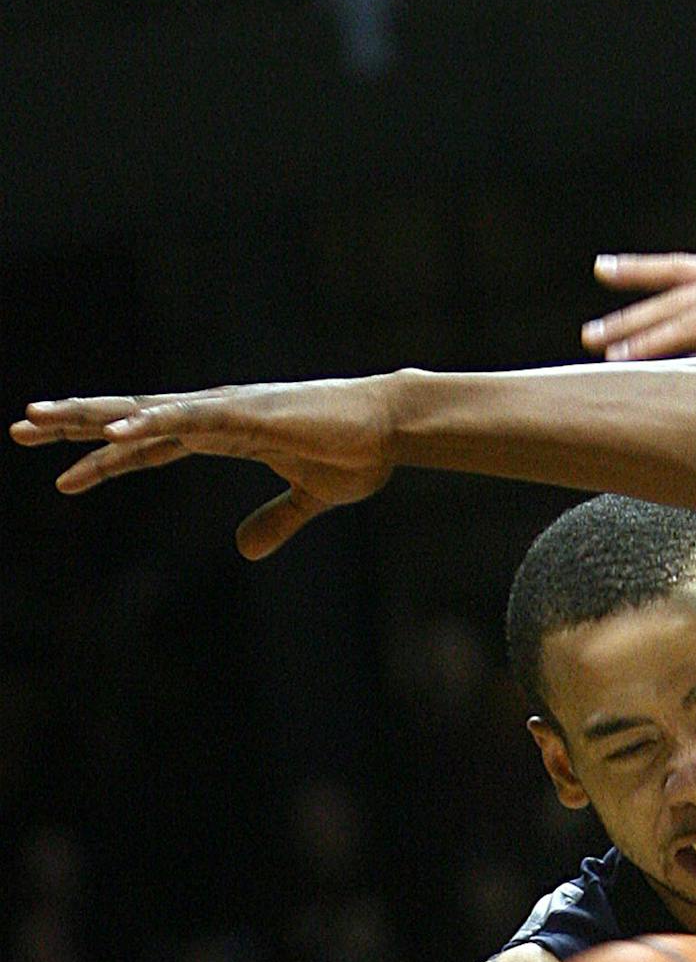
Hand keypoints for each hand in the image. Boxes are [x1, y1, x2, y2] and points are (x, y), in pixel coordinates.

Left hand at [12, 377, 397, 557]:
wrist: (392, 427)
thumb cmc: (358, 452)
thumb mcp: (312, 499)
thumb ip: (277, 521)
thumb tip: (243, 550)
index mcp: (224, 434)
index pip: (150, 446)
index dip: (106, 461)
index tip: (65, 477)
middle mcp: (213, 415)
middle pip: (130, 419)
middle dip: (74, 424)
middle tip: (21, 427)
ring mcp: (225, 410)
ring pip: (142, 411)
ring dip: (89, 416)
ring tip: (40, 419)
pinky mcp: (244, 413)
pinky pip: (185, 418)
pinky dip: (147, 422)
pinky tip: (112, 431)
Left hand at [583, 253, 695, 359]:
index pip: (689, 268)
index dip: (643, 269)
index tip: (601, 267)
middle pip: (679, 298)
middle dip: (631, 316)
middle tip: (589, 334)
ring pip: (694, 321)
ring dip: (650, 340)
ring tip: (610, 358)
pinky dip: (695, 363)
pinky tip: (666, 379)